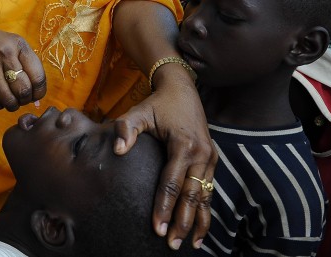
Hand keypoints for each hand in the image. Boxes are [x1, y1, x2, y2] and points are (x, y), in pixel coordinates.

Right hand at [0, 18, 46, 110]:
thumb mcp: (13, 44)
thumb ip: (27, 65)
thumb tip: (37, 97)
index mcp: (18, 46)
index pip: (38, 76)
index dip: (40, 91)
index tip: (37, 94)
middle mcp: (5, 56)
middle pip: (24, 90)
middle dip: (27, 99)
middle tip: (24, 98)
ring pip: (9, 100)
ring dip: (14, 105)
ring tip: (13, 100)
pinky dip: (1, 104)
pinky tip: (0, 97)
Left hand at [113, 65, 216, 249]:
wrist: (182, 90)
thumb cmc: (157, 104)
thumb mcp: (138, 112)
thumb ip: (126, 129)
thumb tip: (118, 150)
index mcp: (184, 145)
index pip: (172, 183)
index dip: (164, 207)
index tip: (157, 227)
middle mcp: (202, 154)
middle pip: (192, 195)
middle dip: (182, 221)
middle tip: (171, 243)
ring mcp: (210, 158)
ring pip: (205, 196)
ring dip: (197, 221)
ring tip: (190, 244)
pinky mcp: (212, 160)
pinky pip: (210, 190)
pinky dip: (206, 210)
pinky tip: (200, 229)